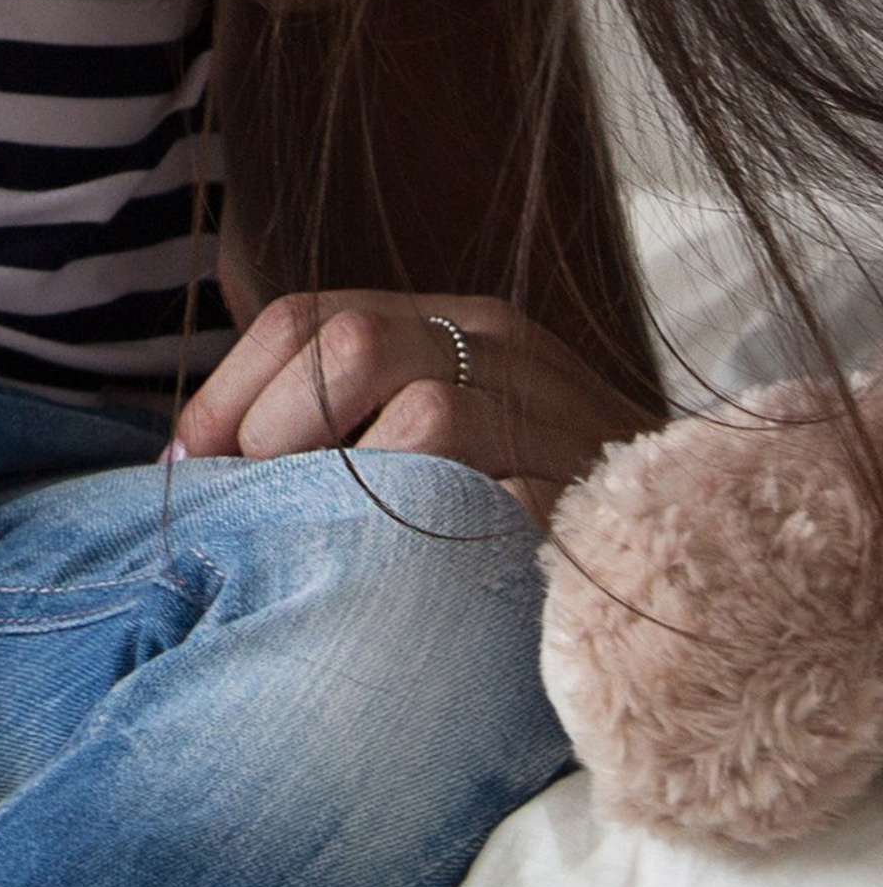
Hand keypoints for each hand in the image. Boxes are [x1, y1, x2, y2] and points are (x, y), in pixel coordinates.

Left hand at [175, 286, 655, 519]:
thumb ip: (354, 385)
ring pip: (423, 415)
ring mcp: (555, 421)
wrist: (697, 545)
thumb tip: (216, 372)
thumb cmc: (542, 485)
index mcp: (460, 321)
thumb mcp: (455, 407)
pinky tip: (404, 571)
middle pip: (353, 342)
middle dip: (277, 425)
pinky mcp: (591, 501)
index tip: (190, 462)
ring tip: (323, 537)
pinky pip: (494, 509)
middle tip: (255, 500)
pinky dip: (433, 539)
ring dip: (350, 483)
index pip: (315, 315)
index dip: (233, 387)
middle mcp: (506, 350)